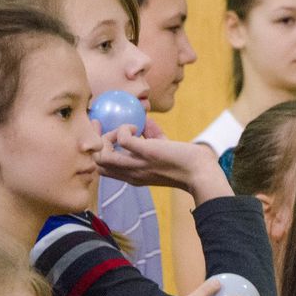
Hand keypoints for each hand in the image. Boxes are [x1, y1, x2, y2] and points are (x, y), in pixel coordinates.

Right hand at [95, 128, 232, 201]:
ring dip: (106, 136)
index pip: (103, 169)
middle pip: (96, 164)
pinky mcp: (145, 152)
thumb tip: (145, 119)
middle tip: (104, 127)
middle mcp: (130, 173)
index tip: (104, 134)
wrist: (200, 173)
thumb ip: (151, 136)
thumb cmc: (185, 162)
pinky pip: (121, 138)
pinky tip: (137, 126)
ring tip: (123, 128)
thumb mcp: (162, 151)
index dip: (99, 151)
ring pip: (101, 155)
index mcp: (132, 175)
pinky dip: (124, 128)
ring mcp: (135, 165)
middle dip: (95, 143)